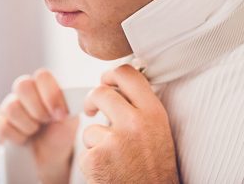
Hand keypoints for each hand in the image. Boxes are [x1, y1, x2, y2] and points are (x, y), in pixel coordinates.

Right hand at [0, 69, 78, 183]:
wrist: (49, 155)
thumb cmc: (60, 131)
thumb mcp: (70, 118)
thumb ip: (67, 106)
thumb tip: (61, 106)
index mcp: (45, 85)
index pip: (42, 75)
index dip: (51, 94)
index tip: (60, 114)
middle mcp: (25, 90)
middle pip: (22, 85)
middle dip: (38, 109)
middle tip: (47, 121)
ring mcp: (9, 104)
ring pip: (12, 107)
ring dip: (29, 125)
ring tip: (36, 130)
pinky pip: (4, 126)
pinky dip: (19, 137)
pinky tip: (25, 138)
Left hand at [79, 64, 179, 182]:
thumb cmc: (155, 166)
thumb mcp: (158, 129)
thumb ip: (140, 106)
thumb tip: (117, 88)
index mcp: (153, 112)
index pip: (127, 74)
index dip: (110, 74)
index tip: (105, 82)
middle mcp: (135, 122)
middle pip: (100, 92)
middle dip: (91, 100)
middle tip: (91, 110)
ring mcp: (115, 140)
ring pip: (91, 126)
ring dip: (95, 140)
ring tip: (112, 156)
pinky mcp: (97, 158)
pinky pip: (85, 150)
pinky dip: (92, 160)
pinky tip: (108, 169)